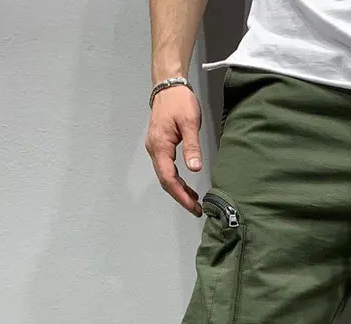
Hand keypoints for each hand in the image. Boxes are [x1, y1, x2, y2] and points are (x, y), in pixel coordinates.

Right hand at [145, 86, 202, 215]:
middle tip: (196, 210)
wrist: (168, 86)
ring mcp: (156, 148)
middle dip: (180, 197)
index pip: (168, 178)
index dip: (180, 194)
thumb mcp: (190, 123)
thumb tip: (194, 168)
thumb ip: (192, 146)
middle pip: (165, 181)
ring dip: (179, 191)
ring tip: (194, 202)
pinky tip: (188, 187)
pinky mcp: (161, 147)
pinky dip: (177, 181)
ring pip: (166, 176)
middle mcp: (154, 149)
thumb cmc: (179, 101)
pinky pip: (167, 169)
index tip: (193, 205)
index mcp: (160, 146)